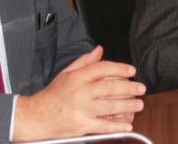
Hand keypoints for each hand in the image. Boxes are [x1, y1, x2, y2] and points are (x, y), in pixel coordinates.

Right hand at [12, 46, 145, 141]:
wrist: (36, 117)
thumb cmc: (52, 95)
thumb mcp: (66, 74)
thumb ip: (85, 62)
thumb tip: (100, 50)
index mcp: (76, 77)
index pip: (102, 68)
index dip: (120, 69)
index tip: (131, 71)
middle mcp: (80, 92)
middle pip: (110, 87)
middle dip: (129, 88)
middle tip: (141, 88)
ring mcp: (81, 109)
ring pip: (110, 106)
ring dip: (128, 106)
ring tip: (139, 105)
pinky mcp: (82, 126)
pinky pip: (104, 126)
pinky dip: (118, 126)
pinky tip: (127, 125)